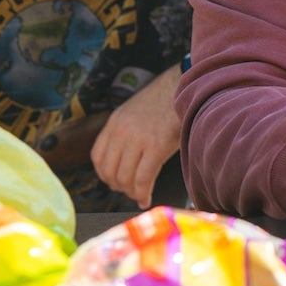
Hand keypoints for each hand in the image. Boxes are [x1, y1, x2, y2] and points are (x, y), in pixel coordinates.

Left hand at [91, 66, 182, 207]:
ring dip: (131, 192)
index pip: (97, 157)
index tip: (115, 181)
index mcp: (115, 122)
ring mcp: (138, 139)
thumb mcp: (136, 111)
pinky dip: (142, 193)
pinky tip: (146, 198)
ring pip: (125, 178)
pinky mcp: (157, 146)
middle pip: (109, 171)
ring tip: (139, 195)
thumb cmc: (167, 101)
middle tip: (130, 191)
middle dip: (118, 186)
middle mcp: (122, 131)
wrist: (187, 87)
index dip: (105, 174)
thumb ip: (126, 131)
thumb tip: (125, 159)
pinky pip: (143, 178)